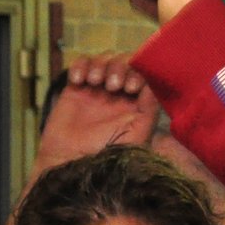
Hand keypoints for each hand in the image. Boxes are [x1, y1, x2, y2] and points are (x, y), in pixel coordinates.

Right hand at [37, 56, 161, 169]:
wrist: (71, 166)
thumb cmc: (107, 155)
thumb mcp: (137, 135)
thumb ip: (149, 109)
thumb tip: (152, 83)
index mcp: (137, 101)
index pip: (144, 72)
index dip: (139, 72)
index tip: (131, 88)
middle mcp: (119, 93)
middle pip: (125, 61)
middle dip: (120, 67)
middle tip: (113, 86)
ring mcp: (97, 89)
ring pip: (104, 59)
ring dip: (102, 65)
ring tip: (96, 82)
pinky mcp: (76, 88)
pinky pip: (80, 64)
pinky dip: (80, 66)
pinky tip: (78, 81)